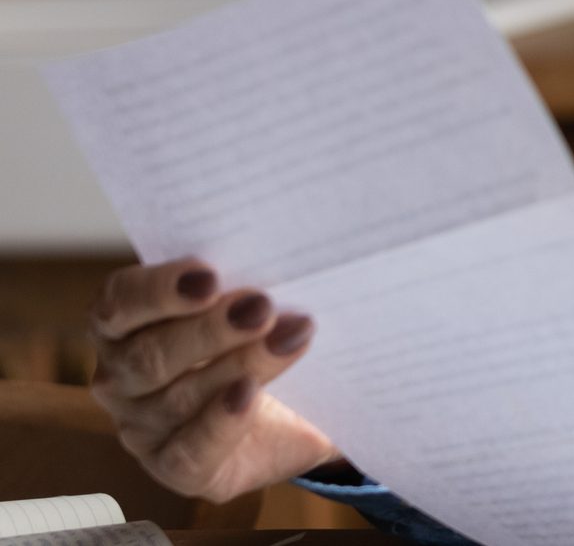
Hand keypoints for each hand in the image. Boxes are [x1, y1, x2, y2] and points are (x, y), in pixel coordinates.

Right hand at [88, 258, 340, 503]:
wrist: (298, 407)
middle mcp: (122, 378)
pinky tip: (250, 395)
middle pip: (149, 355)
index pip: (119, 303)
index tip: (210, 278)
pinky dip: (222, 421)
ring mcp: (144, 428)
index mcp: (124, 324)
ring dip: (239, 365)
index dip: (159, 291)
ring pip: (177, 399)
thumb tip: (275, 263)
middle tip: (262, 307)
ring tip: (290, 339)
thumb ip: (241, 283)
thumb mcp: (249, 302)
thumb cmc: (260, 336)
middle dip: (210, 330)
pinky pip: (190, 452)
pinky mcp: (175, 468)